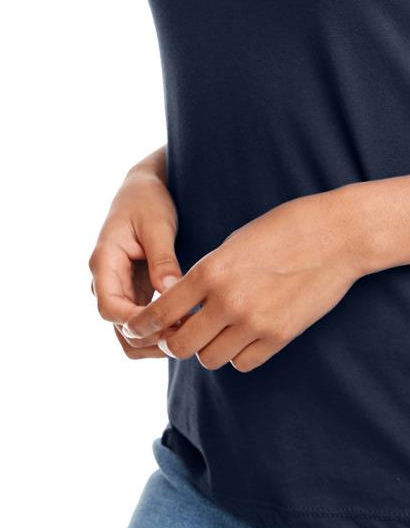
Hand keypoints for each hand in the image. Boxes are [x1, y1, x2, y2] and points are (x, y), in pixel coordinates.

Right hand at [89, 154, 184, 359]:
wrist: (145, 186)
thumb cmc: (149, 200)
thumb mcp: (157, 224)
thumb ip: (162, 259)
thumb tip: (169, 292)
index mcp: (104, 262)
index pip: (110, 308)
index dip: (137, 323)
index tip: (170, 324)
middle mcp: (106, 281)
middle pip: (119, 328)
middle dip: (149, 337)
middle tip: (185, 335)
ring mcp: (119, 289)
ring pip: (129, 333)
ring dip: (154, 341)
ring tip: (188, 335)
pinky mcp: (134, 292)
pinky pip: (141, 323)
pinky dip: (159, 332)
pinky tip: (186, 327)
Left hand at [119, 190, 361, 372]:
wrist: (338, 235)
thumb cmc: (286, 227)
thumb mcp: (235, 241)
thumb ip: (207, 273)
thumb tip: (183, 301)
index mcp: (212, 270)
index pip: (161, 312)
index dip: (142, 325)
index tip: (136, 328)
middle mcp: (228, 301)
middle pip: (181, 346)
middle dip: (173, 342)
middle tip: (177, 334)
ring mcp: (255, 323)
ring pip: (210, 358)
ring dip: (206, 348)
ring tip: (215, 331)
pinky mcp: (279, 337)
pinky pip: (242, 363)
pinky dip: (236, 354)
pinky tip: (242, 336)